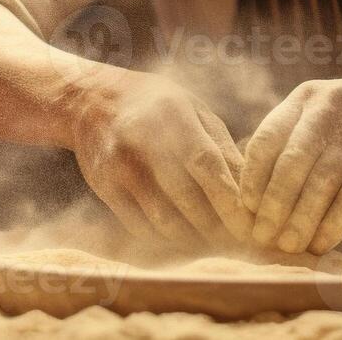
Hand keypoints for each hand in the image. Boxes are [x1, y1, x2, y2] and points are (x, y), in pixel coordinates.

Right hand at [68, 70, 252, 244]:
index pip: (206, 165)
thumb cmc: (157, 104)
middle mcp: (143, 142)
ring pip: (163, 220)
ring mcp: (120, 167)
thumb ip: (221, 146)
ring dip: (193, 237)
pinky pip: (140, 226)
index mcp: (172, 115)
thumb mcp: (193, 109)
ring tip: (214, 242)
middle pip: (187, 198)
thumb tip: (251, 188)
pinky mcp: (104, 188)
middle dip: (216, 226)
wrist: (91, 101)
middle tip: (237, 240)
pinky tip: (182, 235)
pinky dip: (166, 237)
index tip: (248, 223)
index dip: (229, 199)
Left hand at [239, 74, 341, 253]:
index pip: (267, 139)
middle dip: (274, 206)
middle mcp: (331, 105)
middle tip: (264, 238)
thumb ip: (289, 144)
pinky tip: (324, 241)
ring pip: (324, 180)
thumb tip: (248, 198)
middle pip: (292, 162)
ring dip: (303, 219)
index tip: (246, 211)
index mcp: (305, 98)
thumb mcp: (321, 117)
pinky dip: (336, 221)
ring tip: (291, 246)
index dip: (253, 178)